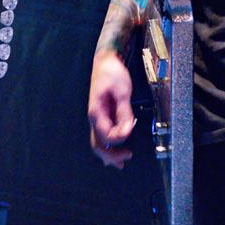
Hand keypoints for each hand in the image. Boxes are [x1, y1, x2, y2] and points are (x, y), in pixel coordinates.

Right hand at [88, 51, 136, 168]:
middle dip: (111, 154)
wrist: (105, 60)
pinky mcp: (101, 114)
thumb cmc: (112, 73)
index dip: (120, 137)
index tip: (132, 129)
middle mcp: (93, 117)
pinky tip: (115, 150)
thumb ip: (124, 112)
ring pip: (98, 142)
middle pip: (98, 144)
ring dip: (108, 153)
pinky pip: (101, 134)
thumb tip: (128, 130)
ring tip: (120, 163)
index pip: (107, 135)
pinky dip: (107, 145)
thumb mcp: (122, 91)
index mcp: (96, 112)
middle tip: (126, 159)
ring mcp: (96, 117)